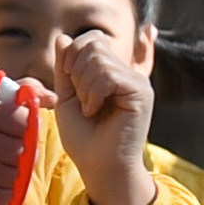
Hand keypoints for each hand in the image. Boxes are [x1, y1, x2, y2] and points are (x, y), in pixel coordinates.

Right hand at [0, 79, 49, 204]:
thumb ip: (22, 93)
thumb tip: (53, 97)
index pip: (26, 120)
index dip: (25, 127)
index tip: (13, 129)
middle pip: (25, 149)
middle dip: (20, 151)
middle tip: (4, 150)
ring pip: (19, 173)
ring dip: (13, 172)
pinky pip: (9, 194)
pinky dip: (5, 191)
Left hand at [51, 30, 157, 204]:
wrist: (99, 167)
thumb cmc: (83, 138)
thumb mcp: (66, 97)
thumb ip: (65, 67)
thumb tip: (62, 37)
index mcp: (113, 72)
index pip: (93, 39)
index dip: (73, 53)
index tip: (69, 79)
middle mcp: (128, 73)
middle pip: (94, 43)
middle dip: (76, 70)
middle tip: (82, 100)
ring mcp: (137, 81)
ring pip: (99, 58)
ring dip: (84, 86)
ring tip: (89, 109)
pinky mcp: (141, 92)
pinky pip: (108, 75)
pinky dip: (93, 93)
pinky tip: (94, 111)